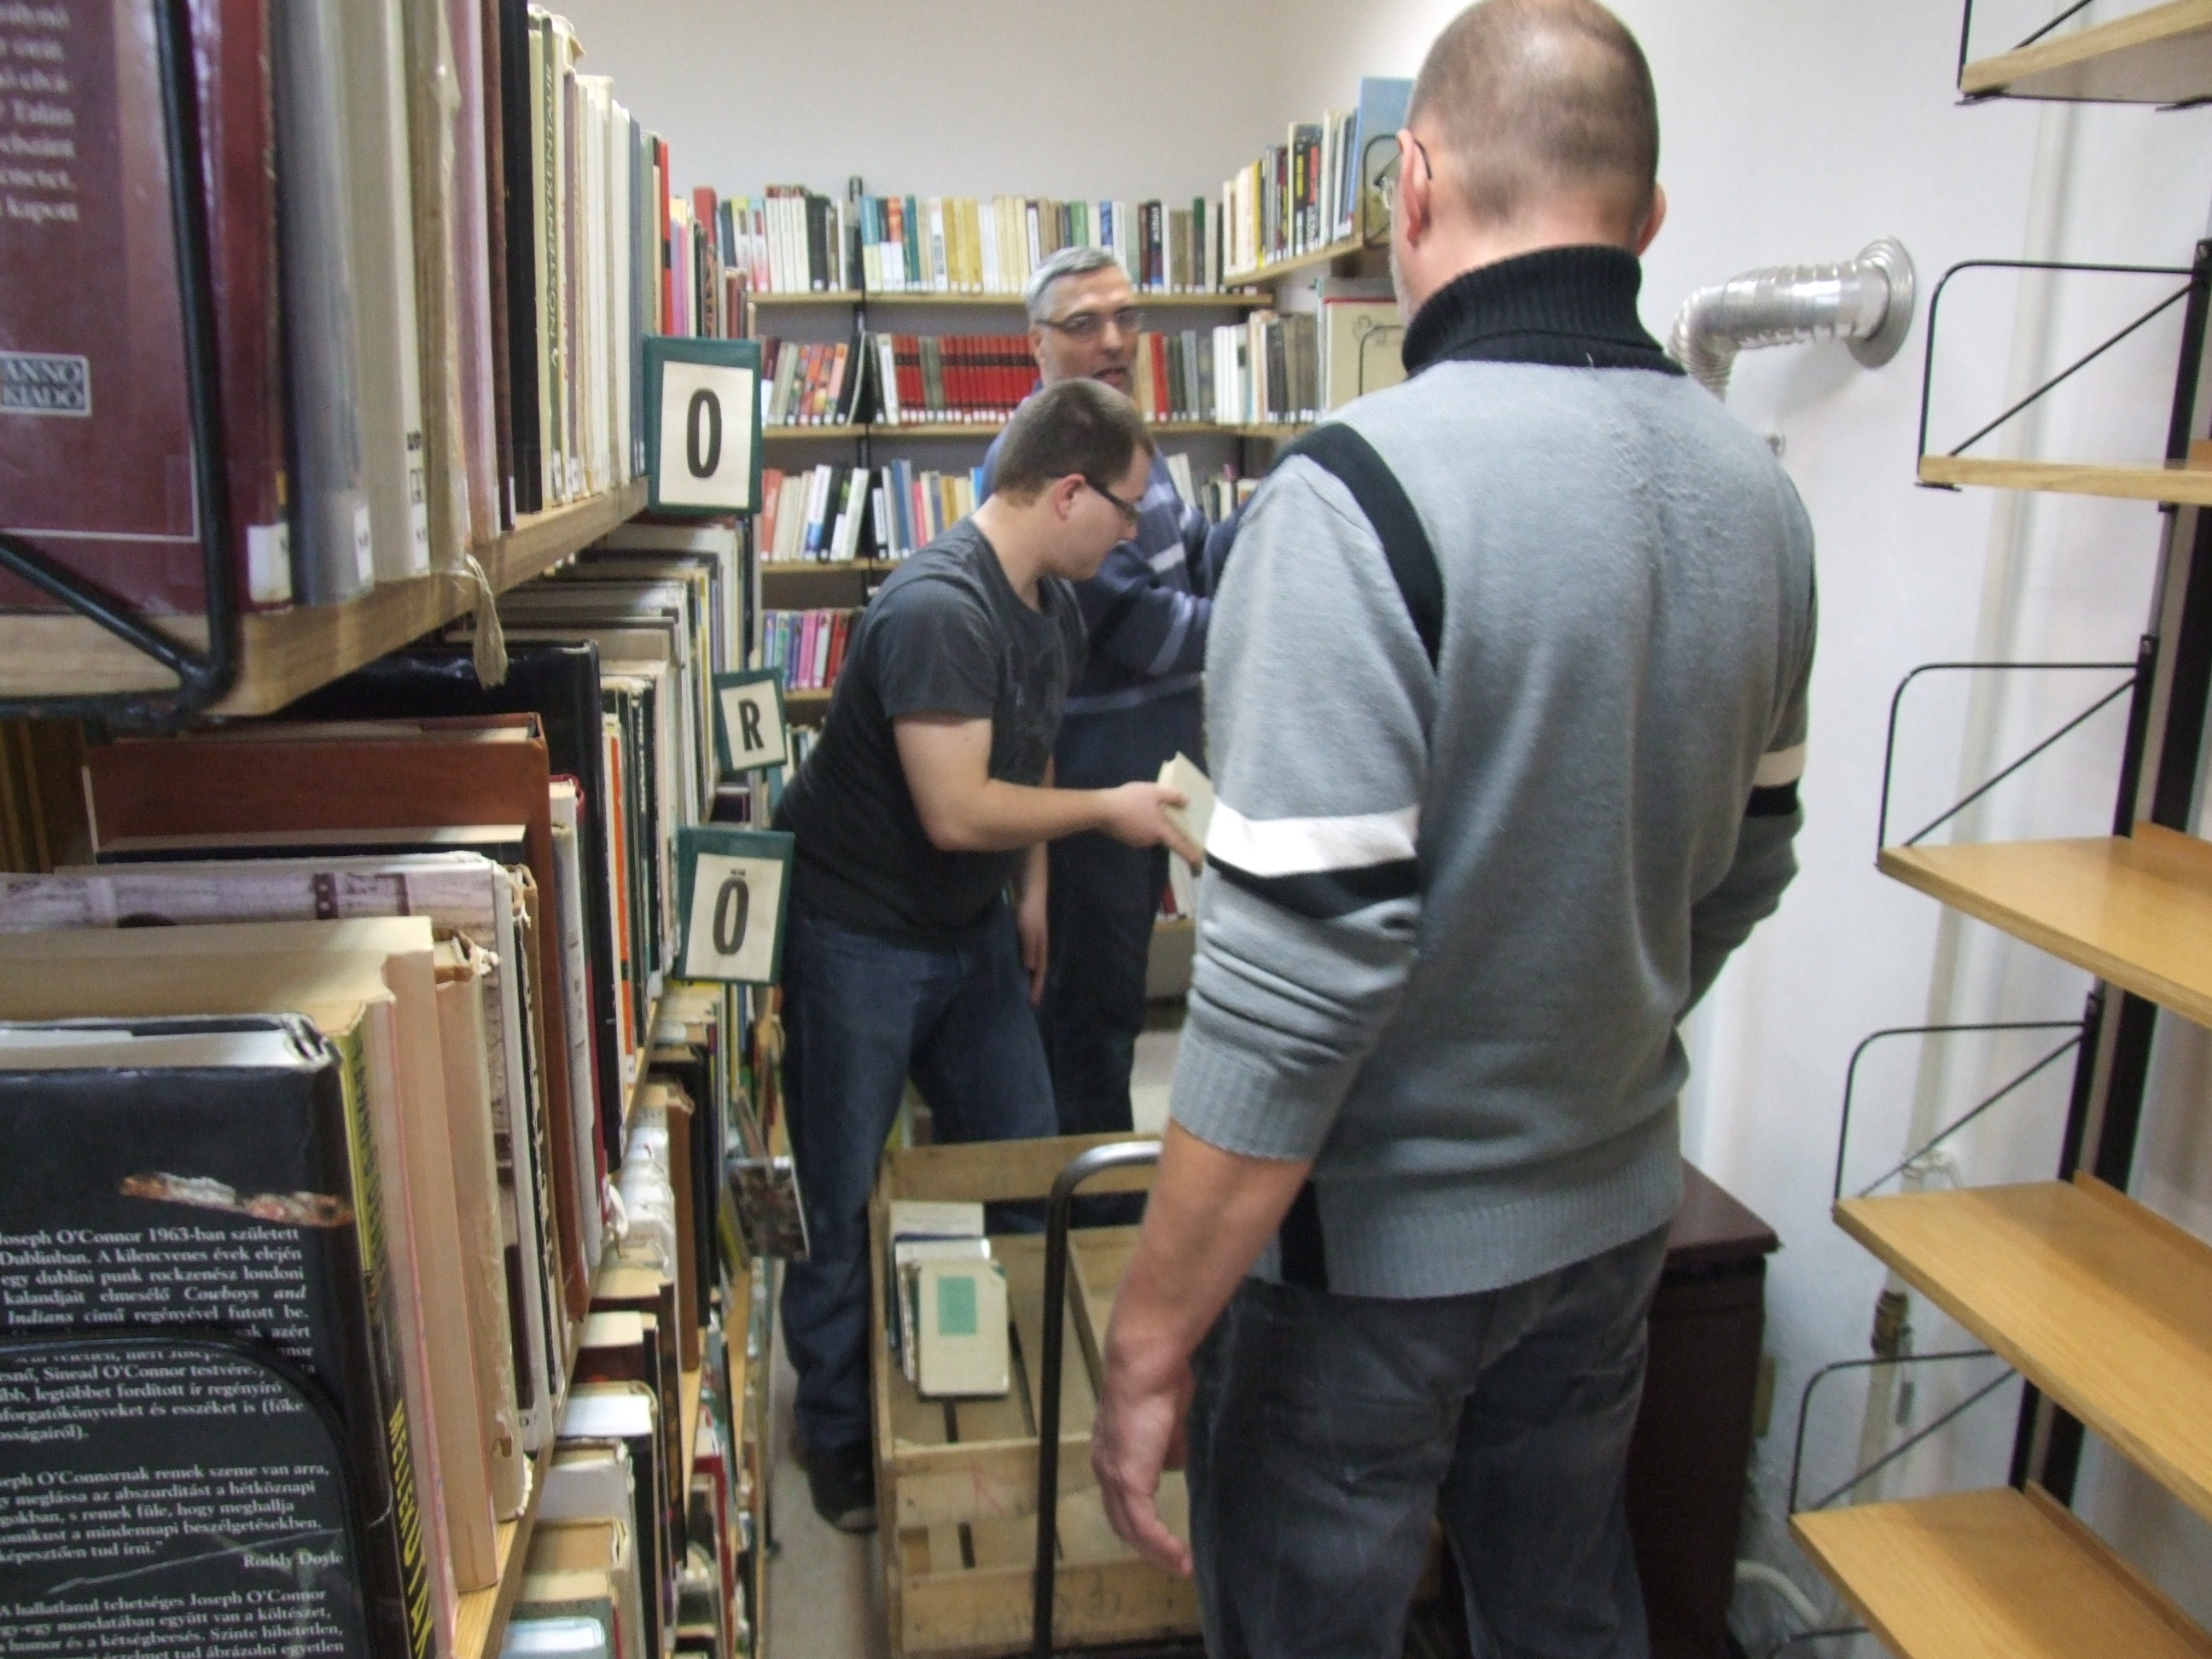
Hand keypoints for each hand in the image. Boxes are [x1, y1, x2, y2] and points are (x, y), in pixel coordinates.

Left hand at [1017, 872, 1047, 1005]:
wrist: (1027, 885)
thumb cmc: (1030, 908)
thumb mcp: (1029, 929)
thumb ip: (1029, 948)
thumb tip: (1029, 970)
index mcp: (1040, 946)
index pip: (1039, 972)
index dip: (1037, 987)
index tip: (1032, 1005)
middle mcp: (1034, 944)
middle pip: (1032, 969)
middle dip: (1029, 984)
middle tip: (1020, 1001)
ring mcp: (1025, 937)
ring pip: (1023, 961)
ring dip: (1019, 973)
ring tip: (1010, 986)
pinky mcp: (1016, 929)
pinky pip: (1014, 950)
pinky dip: (1011, 960)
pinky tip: (1003, 964)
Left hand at [1091, 1337, 1195, 1576]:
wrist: (1146, 1367)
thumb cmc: (1159, 1380)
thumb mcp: (1167, 1420)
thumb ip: (1168, 1444)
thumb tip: (1174, 1462)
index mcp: (1112, 1453)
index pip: (1122, 1497)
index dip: (1141, 1519)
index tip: (1164, 1535)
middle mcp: (1106, 1468)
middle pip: (1122, 1520)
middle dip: (1147, 1545)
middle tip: (1173, 1560)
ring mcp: (1114, 1476)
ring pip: (1131, 1528)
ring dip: (1156, 1551)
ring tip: (1181, 1565)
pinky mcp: (1129, 1480)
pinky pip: (1144, 1525)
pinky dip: (1161, 1544)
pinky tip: (1180, 1556)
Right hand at [1099, 782, 1203, 866]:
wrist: (1101, 809)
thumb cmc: (1130, 800)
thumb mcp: (1154, 792)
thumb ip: (1172, 796)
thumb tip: (1187, 802)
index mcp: (1162, 831)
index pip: (1182, 847)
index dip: (1192, 857)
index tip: (1200, 867)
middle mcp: (1151, 840)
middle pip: (1165, 837)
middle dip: (1167, 829)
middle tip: (1168, 815)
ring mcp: (1137, 841)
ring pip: (1151, 834)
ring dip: (1153, 825)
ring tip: (1148, 809)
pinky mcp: (1127, 838)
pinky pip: (1140, 832)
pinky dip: (1142, 825)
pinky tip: (1135, 812)